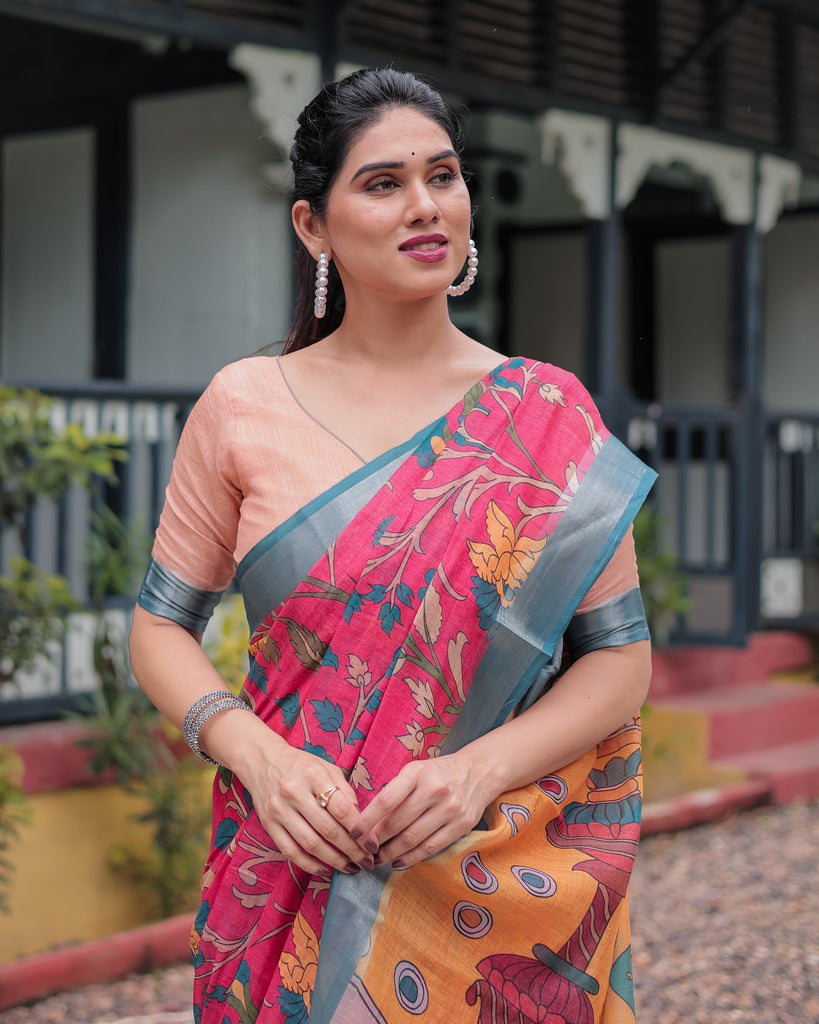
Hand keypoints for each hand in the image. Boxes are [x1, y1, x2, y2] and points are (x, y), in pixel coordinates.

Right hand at [243, 740, 373, 876]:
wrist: (262, 761)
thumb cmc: (301, 765)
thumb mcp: (326, 767)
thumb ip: (344, 791)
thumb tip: (361, 821)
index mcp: (313, 775)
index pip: (341, 808)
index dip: (360, 830)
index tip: (372, 844)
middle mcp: (294, 792)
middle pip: (327, 829)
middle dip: (351, 850)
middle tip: (366, 862)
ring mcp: (279, 810)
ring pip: (310, 844)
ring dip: (333, 860)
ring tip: (350, 868)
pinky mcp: (268, 824)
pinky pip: (290, 851)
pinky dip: (309, 864)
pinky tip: (325, 869)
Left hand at [348, 753, 492, 870]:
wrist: (479, 772)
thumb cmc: (438, 773)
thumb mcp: (415, 771)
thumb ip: (395, 791)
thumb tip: (368, 822)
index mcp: (417, 773)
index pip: (386, 800)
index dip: (367, 820)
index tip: (353, 834)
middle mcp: (434, 790)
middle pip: (397, 823)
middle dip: (376, 842)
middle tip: (364, 851)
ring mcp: (450, 809)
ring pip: (412, 839)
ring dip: (391, 853)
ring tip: (378, 859)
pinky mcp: (462, 826)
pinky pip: (431, 848)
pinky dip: (411, 858)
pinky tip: (398, 861)